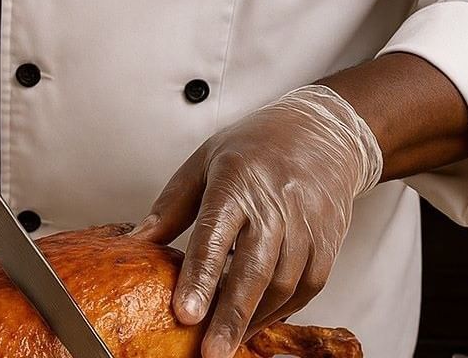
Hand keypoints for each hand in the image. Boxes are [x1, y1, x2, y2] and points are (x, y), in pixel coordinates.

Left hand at [131, 85, 381, 357]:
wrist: (322, 132)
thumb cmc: (256, 145)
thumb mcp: (204, 162)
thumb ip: (171, 207)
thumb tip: (138, 243)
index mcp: (237, 180)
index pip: (214, 233)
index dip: (200, 276)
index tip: (185, 313)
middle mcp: (275, 202)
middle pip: (253, 268)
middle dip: (231, 316)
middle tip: (211, 352)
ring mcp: (307, 223)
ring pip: (284, 283)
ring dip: (255, 319)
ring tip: (227, 342)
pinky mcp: (329, 240)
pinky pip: (309, 286)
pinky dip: (283, 309)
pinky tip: (259, 320)